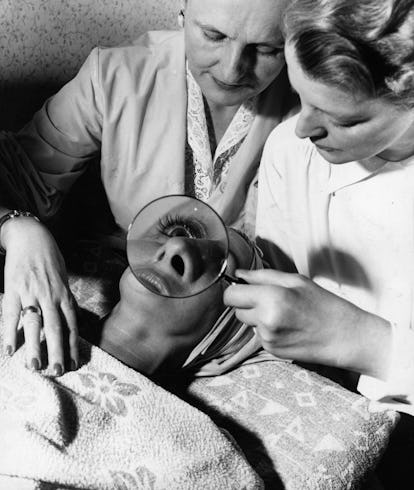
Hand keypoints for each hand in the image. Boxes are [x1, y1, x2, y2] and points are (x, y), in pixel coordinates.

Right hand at [2, 217, 78, 373]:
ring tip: (35, 366)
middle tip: (59, 371)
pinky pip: (11, 314)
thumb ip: (65, 300)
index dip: (73, 344)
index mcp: (64, 294)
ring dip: (34, 346)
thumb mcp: (63, 279)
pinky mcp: (13, 289)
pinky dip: (11, 332)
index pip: (72, 324)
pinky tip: (10, 348)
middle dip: (58, 350)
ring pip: (35, 323)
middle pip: (56, 327)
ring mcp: (31, 292)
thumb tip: (71, 321)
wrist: (30, 237)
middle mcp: (50, 295)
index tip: (74, 363)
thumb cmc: (49, 259)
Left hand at [223, 269, 390, 377]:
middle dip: (247, 303)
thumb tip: (238, 274)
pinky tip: (288, 327)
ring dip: (258, 317)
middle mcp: (265, 320)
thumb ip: (263, 276)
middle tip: (270, 300)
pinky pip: (258, 334)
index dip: (236, 290)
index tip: (245, 288)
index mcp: (271, 298)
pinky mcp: (271, 350)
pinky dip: (268, 330)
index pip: (231, 295)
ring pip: (247, 322)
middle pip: (236, 310)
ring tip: (284, 314)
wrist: (345, 337)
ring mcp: (267, 338)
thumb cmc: (324, 304)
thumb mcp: (296, 281)